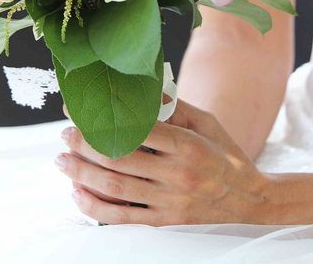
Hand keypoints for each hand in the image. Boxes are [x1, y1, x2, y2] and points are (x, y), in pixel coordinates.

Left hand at [56, 100, 271, 225]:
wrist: (250, 201)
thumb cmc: (225, 155)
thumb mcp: (207, 123)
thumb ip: (174, 107)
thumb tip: (141, 88)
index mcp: (188, 145)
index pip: (136, 129)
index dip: (102, 118)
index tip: (78, 109)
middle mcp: (178, 175)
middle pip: (118, 158)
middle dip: (83, 144)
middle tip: (64, 134)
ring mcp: (170, 203)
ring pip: (114, 188)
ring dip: (81, 173)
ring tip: (62, 160)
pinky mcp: (165, 223)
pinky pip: (122, 218)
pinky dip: (94, 206)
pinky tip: (77, 192)